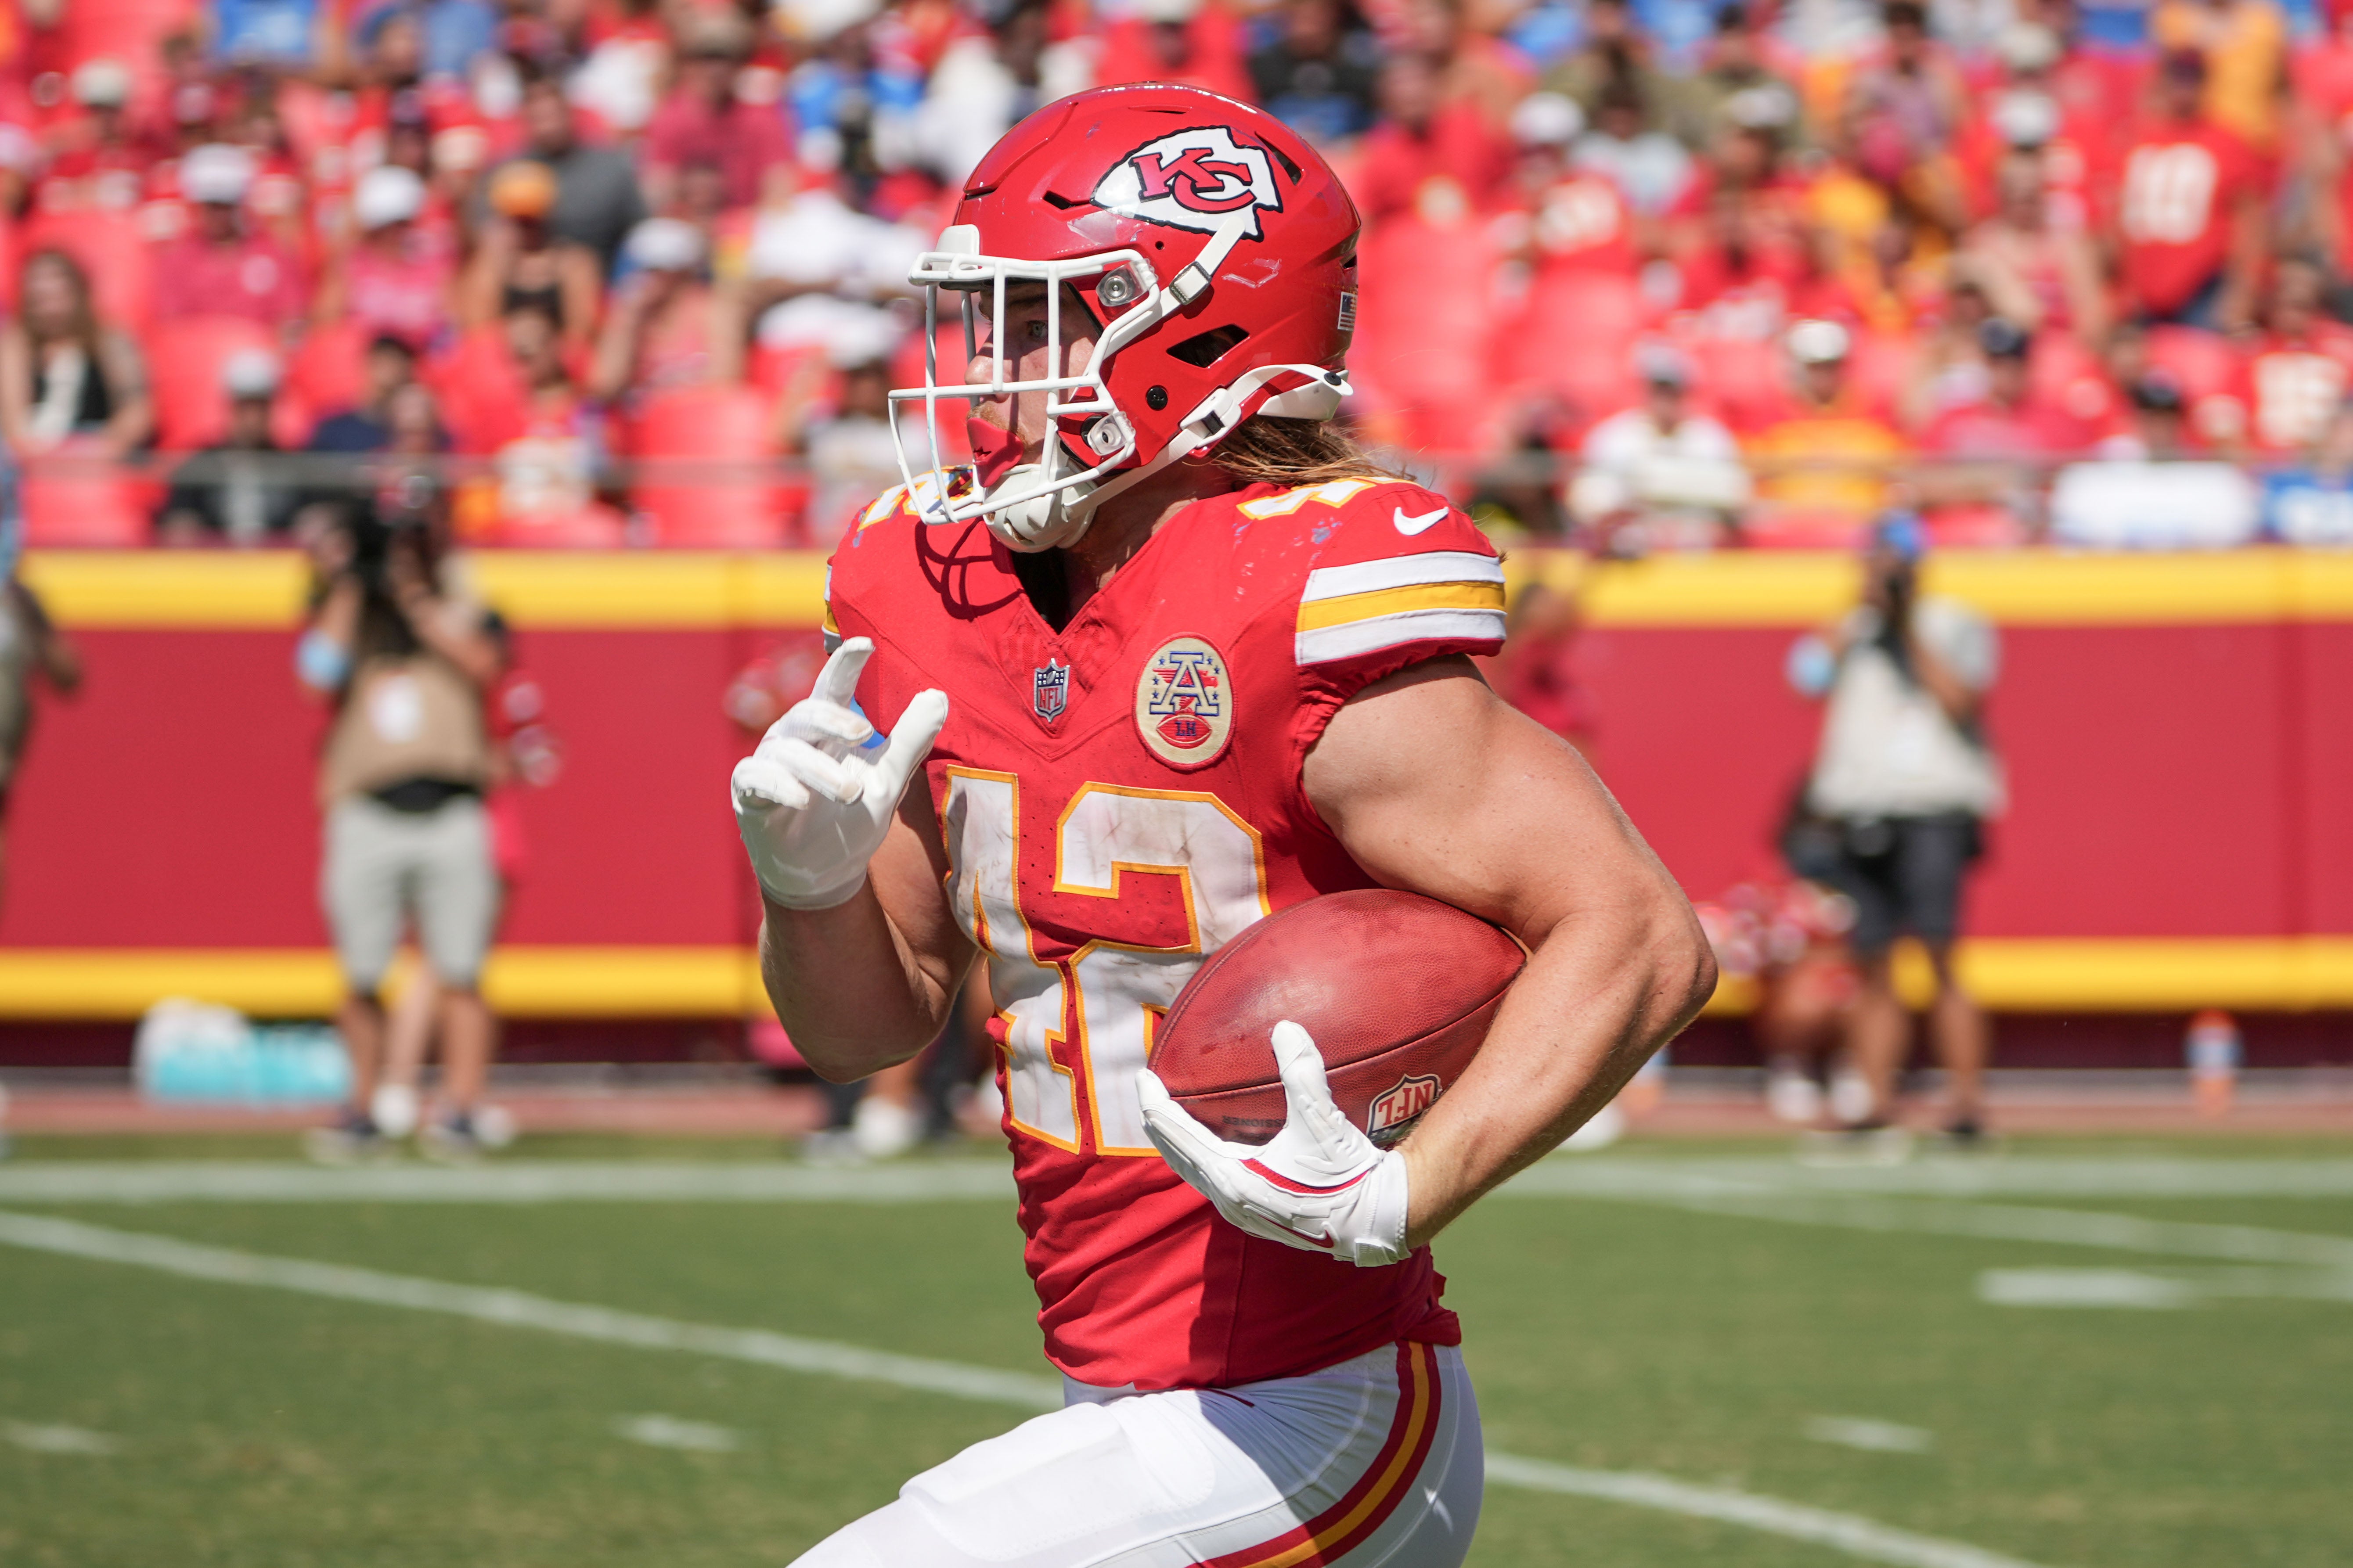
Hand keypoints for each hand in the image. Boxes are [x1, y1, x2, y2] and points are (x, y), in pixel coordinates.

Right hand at [730, 637, 947, 910]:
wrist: (824, 873)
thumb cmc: (852, 818)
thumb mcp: (890, 780)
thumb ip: (910, 739)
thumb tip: (939, 696)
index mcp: (826, 729)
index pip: (833, 688)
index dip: (845, 664)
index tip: (866, 643)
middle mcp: (793, 738)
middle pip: (808, 713)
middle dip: (835, 720)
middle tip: (864, 734)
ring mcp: (768, 763)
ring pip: (788, 750)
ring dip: (820, 770)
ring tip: (851, 792)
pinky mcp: (748, 793)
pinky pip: (755, 777)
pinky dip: (778, 785)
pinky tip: (799, 800)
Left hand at [1136, 1021, 1410, 1267]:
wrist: (1374, 1220)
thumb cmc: (1344, 1175)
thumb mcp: (1321, 1120)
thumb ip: (1301, 1071)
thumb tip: (1286, 1028)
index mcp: (1232, 1176)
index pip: (1177, 1135)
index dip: (1155, 1104)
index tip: (1141, 1077)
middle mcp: (1229, 1198)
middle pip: (1177, 1157)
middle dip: (1161, 1125)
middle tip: (1150, 1095)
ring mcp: (1243, 1211)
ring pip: (1196, 1173)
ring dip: (1181, 1146)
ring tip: (1175, 1119)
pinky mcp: (1259, 1216)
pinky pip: (1215, 1183)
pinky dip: (1203, 1160)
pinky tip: (1215, 1148)